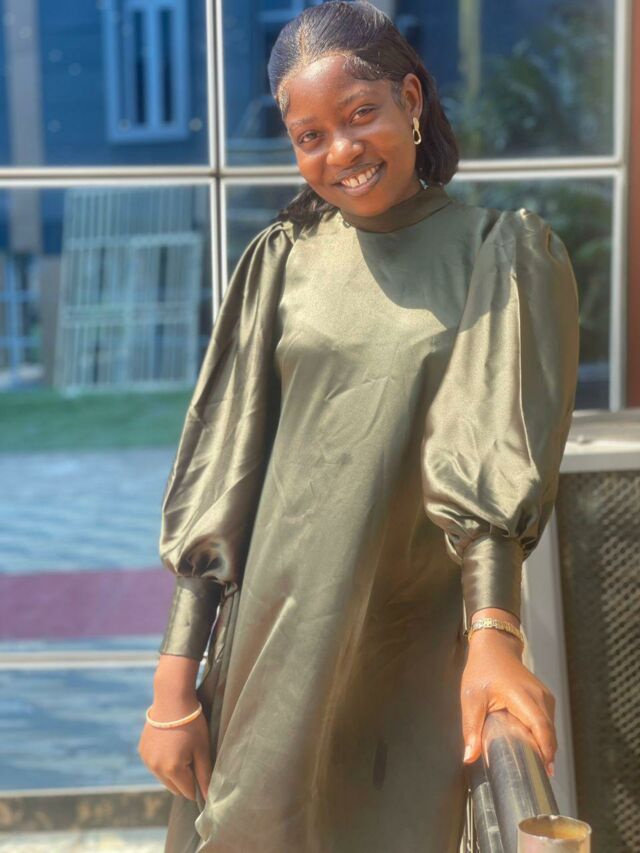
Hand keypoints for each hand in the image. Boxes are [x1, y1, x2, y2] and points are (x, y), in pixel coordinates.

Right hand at [137, 655, 211, 800]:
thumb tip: (208, 797)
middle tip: (193, 758)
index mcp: (172, 769)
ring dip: (173, 772)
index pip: (187, 792)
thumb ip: (204, 775)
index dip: (197, 785)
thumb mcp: (202, 749)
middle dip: (185, 780)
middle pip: (174, 788)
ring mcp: (147, 760)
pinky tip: (171, 745)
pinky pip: (154, 765)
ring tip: (182, 749)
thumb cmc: (192, 724)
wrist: (172, 699)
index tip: (202, 770)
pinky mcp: (142, 751)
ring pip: (163, 778)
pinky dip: (163, 762)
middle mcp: (156, 768)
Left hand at [460, 614, 556, 775]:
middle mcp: (539, 696)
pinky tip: (533, 746)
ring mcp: (544, 697)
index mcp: (522, 696)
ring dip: (544, 745)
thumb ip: (471, 728)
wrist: (495, 647)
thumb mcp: (471, 698)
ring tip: (535, 764)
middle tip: (536, 775)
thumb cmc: (482, 670)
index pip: (540, 727)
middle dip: (545, 754)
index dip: (545, 750)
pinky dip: (543, 735)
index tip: (543, 770)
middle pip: (548, 731)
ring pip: (550, 727)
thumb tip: (469, 756)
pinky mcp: (544, 698)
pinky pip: (547, 721)